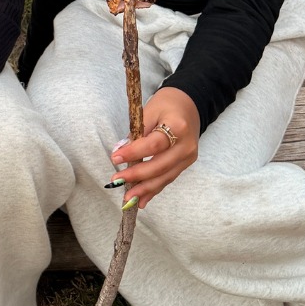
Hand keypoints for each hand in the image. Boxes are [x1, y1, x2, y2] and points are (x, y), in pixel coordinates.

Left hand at [108, 88, 200, 210]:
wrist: (189, 105)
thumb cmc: (166, 105)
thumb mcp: (149, 110)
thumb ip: (136, 132)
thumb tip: (119, 152)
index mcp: (178, 127)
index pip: (154, 145)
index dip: (134, 153)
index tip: (115, 158)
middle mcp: (186, 145)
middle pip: (160, 166)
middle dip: (137, 176)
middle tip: (116, 181)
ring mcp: (188, 157)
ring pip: (165, 177)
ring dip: (145, 189)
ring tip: (127, 198)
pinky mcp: (186, 164)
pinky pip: (168, 178)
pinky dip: (154, 189)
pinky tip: (141, 200)